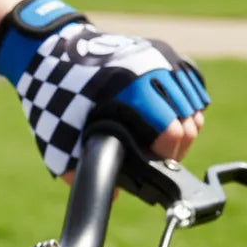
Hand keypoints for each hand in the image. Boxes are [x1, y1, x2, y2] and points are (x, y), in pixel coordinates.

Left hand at [0, 0, 208, 175]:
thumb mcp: (59, 141)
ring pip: (194, 104)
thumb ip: (81, 171)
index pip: (174, 133)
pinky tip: (166, 116)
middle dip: (176, 147)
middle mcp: (151, 69)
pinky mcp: (163, 51)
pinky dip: (184, 104)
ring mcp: (160, 57)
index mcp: (130, 91)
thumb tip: (116, 195)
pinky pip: (190, 85)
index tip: (154, 164)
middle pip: (190, 122)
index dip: (166, 156)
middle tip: (157, 156)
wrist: (52, 51)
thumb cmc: (55, 98)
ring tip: (160, 138)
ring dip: (183, 125)